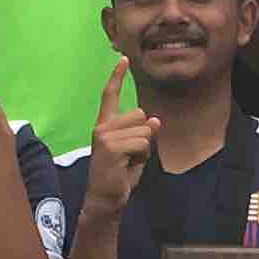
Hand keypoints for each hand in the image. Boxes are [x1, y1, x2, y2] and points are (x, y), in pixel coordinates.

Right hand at [80, 56, 154, 214]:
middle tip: (130, 156)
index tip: (124, 59)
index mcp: (105, 125)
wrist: (105, 199)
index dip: (117, 76)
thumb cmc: (119, 176)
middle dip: (144, 136)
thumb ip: (143, 134)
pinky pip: (142, 143)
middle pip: (140, 115)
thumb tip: (155, 120)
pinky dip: (141, 156)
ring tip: (128, 162)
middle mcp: (102, 127)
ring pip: (144, 130)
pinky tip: (127, 166)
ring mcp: (105, 135)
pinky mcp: (111, 146)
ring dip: (144, 149)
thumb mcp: (135, 151)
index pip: (110, 95)